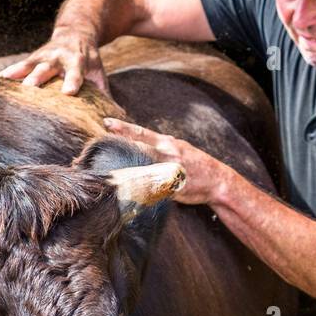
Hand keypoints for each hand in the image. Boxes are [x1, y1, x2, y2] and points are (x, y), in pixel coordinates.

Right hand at [0, 26, 108, 95]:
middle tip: (29, 90)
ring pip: (30, 66)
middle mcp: (59, 57)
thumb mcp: (99, 72)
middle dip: (38, 78)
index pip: (76, 73)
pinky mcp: (34, 57)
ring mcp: (44, 56)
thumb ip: (104, 94)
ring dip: (18, 75)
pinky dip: (9, 73)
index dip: (72, 81)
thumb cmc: (89, 58)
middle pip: (47, 69)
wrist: (77, 29)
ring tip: (5, 84)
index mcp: (78, 61)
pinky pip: (19, 66)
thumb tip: (116, 119)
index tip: (68, 92)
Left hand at [101, 117, 230, 206]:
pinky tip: (126, 192)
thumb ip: (159, 149)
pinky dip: (140, 190)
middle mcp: (167, 153)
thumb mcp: (178, 149)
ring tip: (106, 171)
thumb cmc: (194, 165)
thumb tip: (139, 146)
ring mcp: (170, 170)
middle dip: (118, 147)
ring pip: (142, 168)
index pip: (142, 133)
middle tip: (98, 145)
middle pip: (137, 148)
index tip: (107, 123)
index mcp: (167, 143)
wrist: (217, 181)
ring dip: (124, 170)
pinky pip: (152, 188)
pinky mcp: (172, 187)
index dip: (124, 128)